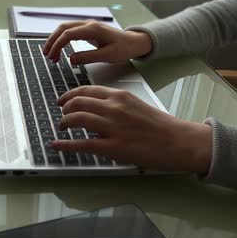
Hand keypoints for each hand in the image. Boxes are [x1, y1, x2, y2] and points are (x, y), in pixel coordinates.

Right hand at [42, 20, 152, 63]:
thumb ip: (88, 57)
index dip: (57, 45)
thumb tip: (71, 59)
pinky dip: (61, 40)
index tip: (52, 56)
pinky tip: (59, 50)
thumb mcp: (107, 56)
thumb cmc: (123, 48)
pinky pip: (69, 32)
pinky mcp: (87, 30)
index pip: (68, 34)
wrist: (133, 42)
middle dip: (52, 41)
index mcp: (92, 29)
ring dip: (55, 40)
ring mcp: (87, 26)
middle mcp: (88, 24)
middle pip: (62, 28)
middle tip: (47, 55)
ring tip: (51, 55)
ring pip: (64, 29)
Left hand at [52, 86, 211, 173]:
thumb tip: (98, 109)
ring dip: (64, 123)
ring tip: (62, 127)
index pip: (86, 90)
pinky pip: (81, 144)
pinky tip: (56, 144)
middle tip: (62, 114)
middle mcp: (113, 108)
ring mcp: (112, 127)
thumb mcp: (137, 105)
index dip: (70, 95)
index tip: (63, 100)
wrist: (179, 141)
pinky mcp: (113, 147)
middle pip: (77, 102)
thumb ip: (117, 105)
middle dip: (65, 108)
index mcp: (119, 96)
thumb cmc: (161, 126)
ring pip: (76, 119)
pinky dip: (65, 144)